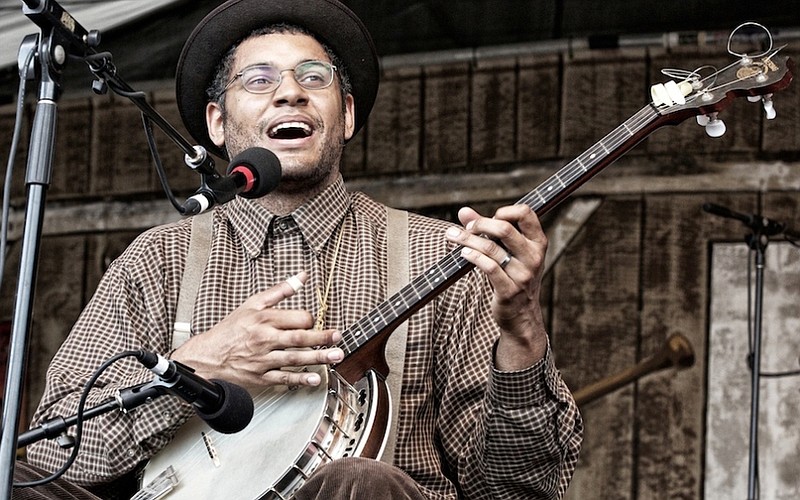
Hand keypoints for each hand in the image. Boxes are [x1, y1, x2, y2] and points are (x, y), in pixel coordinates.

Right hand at [170, 272, 343, 388]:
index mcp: (264, 319)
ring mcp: (263, 359)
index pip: (296, 318)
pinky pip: (283, 378)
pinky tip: (315, 378)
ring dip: (318, 358)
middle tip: (338, 337)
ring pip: (294, 359)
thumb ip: (280, 291)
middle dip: (321, 338)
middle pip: (298, 338)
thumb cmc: (231, 329)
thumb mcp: (253, 304)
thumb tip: (302, 277)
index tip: (315, 322)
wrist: (207, 355)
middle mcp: (265, 339)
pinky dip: (300, 379)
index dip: (309, 319)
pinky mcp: (261, 376)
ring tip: (335, 356)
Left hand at [445, 205, 548, 369]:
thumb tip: (463, 211)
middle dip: (479, 224)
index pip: (526, 213)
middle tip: (466, 228)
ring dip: (467, 240)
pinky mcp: (509, 290)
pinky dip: (472, 257)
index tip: (489, 218)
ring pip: (491, 248)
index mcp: (537, 243)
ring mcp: (523, 275)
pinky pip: (488, 267)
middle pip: (504, 228)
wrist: (521, 315)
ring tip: (453, 236)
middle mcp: (533, 257)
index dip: (504, 211)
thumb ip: (487, 230)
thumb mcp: (507, 252)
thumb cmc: (512, 276)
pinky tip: (463, 253)